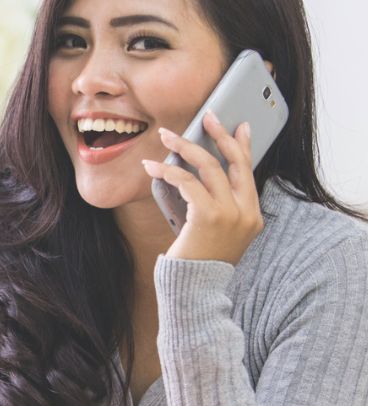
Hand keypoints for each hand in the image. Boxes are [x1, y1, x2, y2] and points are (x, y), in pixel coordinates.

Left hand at [141, 110, 264, 263]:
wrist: (194, 289)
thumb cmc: (198, 261)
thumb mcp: (216, 234)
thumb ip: (217, 207)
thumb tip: (196, 176)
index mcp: (253, 215)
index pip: (249, 172)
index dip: (243, 146)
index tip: (237, 126)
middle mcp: (247, 213)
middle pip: (235, 162)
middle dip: (219, 135)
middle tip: (206, 116)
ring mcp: (231, 214)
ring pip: (209, 167)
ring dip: (185, 147)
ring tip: (166, 136)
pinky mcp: (208, 216)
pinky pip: (188, 182)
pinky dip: (168, 171)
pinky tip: (153, 167)